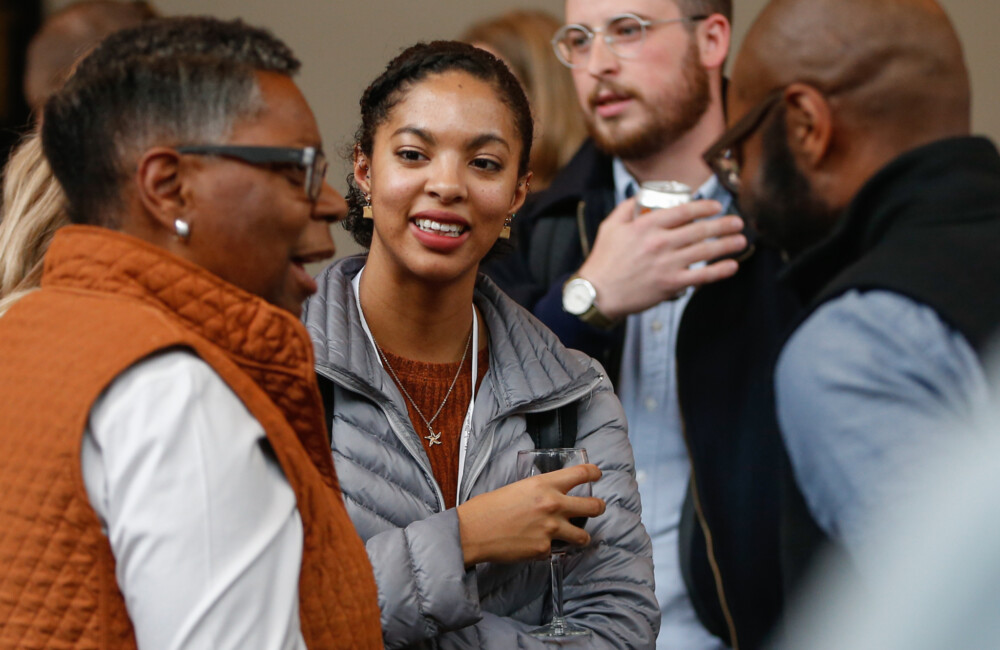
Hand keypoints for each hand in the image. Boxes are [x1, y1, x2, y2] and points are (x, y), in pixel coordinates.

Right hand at [457, 464, 604, 565]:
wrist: (474, 531)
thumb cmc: (489, 507)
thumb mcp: (519, 488)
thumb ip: (540, 491)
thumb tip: (550, 497)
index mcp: (545, 484)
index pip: (581, 474)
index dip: (593, 473)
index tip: (597, 474)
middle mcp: (553, 505)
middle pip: (594, 507)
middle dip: (598, 508)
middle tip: (596, 508)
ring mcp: (551, 529)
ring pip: (583, 536)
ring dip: (581, 536)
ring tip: (576, 536)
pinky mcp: (544, 549)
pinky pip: (555, 550)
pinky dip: (548, 549)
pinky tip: (535, 545)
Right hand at [577, 197, 745, 319]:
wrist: (597, 293)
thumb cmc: (603, 260)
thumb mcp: (610, 227)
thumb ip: (626, 208)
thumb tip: (640, 195)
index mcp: (646, 225)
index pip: (683, 211)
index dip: (704, 207)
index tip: (716, 206)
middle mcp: (660, 242)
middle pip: (700, 230)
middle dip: (723, 224)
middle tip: (737, 222)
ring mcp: (667, 264)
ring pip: (705, 251)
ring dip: (727, 244)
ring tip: (741, 240)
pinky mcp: (670, 284)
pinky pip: (701, 276)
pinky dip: (719, 271)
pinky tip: (732, 266)